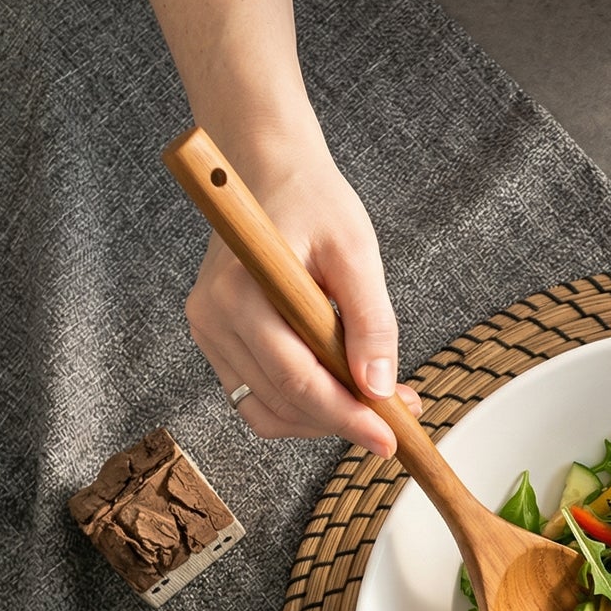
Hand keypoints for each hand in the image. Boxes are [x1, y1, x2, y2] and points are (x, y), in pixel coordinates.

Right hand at [185, 137, 419, 455]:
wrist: (267, 169)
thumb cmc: (313, 200)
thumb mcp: (356, 252)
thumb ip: (372, 322)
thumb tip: (380, 388)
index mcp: (241, 291)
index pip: (297, 379)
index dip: (347, 417)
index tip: (390, 442)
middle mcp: (213, 316)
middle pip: (284, 402)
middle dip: (345, 420)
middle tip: (401, 416)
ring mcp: (210, 331)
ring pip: (269, 411)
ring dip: (324, 419)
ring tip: (376, 403)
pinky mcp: (217, 340)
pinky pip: (259, 398)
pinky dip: (301, 407)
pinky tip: (340, 391)